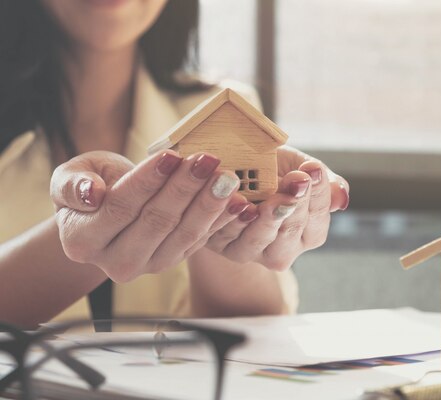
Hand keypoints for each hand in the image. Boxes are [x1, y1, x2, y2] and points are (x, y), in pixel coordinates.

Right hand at [51, 150, 243, 281]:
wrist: (108, 211)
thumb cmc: (92, 186)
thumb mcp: (70, 177)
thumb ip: (72, 184)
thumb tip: (92, 192)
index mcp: (83, 241)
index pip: (120, 208)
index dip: (147, 181)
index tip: (172, 155)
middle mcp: (116, 262)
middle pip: (157, 222)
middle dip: (186, 189)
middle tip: (209, 160)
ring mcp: (149, 265)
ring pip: (184, 235)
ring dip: (209, 204)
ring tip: (228, 178)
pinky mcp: (174, 261)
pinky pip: (201, 241)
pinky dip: (222, 220)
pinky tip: (239, 202)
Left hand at [203, 146, 348, 270]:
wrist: (233, 168)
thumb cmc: (274, 168)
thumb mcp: (301, 168)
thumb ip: (324, 182)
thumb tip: (342, 197)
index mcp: (308, 235)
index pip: (318, 221)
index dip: (318, 195)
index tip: (314, 169)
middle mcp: (282, 251)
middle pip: (291, 232)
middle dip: (295, 205)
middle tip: (297, 179)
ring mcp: (251, 251)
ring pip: (259, 239)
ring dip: (266, 218)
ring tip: (271, 197)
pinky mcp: (222, 245)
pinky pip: (226, 235)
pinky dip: (232, 218)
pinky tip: (237, 200)